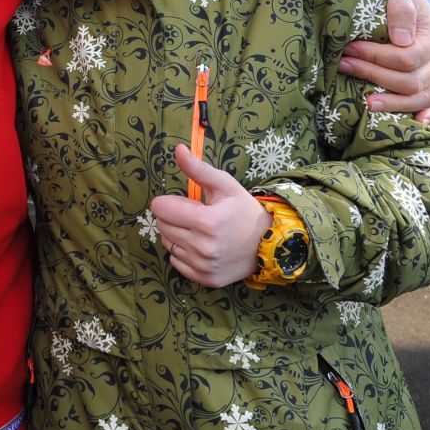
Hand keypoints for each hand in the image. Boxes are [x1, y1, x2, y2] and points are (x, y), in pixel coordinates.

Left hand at [148, 145, 271, 287]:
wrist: (268, 244)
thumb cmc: (243, 210)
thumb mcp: (225, 185)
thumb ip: (198, 169)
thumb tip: (178, 149)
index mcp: (207, 221)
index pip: (160, 208)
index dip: (170, 202)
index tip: (187, 203)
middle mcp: (204, 247)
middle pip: (162, 225)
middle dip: (173, 217)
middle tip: (195, 216)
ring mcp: (204, 266)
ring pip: (168, 243)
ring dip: (178, 235)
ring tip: (199, 231)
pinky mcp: (205, 279)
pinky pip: (176, 262)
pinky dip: (184, 253)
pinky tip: (201, 247)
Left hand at [338, 0, 429, 121]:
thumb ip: (400, 9)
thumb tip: (401, 39)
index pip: (408, 57)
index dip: (376, 57)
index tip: (348, 49)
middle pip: (413, 80)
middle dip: (375, 75)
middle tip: (344, 66)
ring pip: (424, 97)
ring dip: (395, 102)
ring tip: (366, 103)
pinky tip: (416, 123)